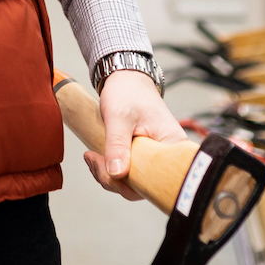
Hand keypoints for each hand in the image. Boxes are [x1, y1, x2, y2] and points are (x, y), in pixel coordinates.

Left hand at [83, 69, 187, 199]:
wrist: (126, 79)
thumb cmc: (128, 92)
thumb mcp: (119, 116)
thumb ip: (117, 144)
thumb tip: (117, 174)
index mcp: (173, 146)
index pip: (157, 181)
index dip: (130, 185)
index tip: (108, 172)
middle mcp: (169, 156)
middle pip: (144, 185)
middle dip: (114, 180)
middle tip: (93, 160)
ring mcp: (157, 158)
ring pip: (135, 181)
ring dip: (109, 175)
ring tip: (91, 158)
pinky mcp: (146, 157)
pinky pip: (130, 172)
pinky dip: (112, 169)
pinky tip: (96, 158)